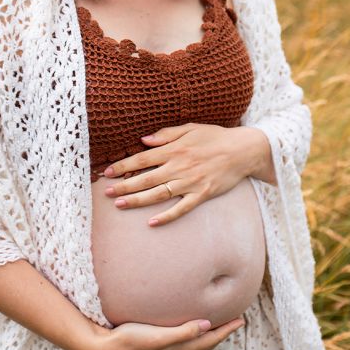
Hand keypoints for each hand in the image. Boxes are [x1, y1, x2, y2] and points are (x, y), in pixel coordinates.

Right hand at [90, 315, 244, 349]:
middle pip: (207, 345)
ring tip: (219, 327)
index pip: (210, 340)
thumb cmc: (132, 339)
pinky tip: (192, 334)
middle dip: (223, 334)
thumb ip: (183, 332)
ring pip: (198, 348)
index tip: (241, 319)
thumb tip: (208, 325)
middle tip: (236, 321)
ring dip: (211, 338)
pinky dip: (197, 341)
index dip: (226, 330)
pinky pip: (187, 348)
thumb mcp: (158, 335)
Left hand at [102, 123, 271, 225]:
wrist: (243, 150)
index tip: (108, 172)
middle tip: (107, 192)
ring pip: (159, 194)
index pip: (143, 158)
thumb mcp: (190, 127)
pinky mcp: (202, 194)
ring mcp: (190, 182)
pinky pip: (182, 208)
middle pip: (146, 178)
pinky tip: (152, 222)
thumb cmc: (215, 136)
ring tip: (120, 205)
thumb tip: (144, 140)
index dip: (124, 165)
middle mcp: (179, 166)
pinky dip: (167, 216)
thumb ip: (166, 134)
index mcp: (174, 149)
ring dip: (138, 200)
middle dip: (124, 185)